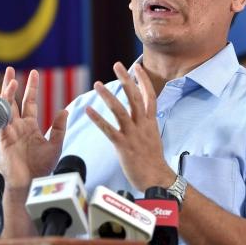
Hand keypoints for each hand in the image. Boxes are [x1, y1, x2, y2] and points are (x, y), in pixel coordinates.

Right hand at [0, 67, 67, 189]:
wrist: (30, 184)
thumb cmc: (42, 168)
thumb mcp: (56, 144)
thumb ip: (59, 128)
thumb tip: (65, 110)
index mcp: (31, 126)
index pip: (30, 102)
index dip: (32, 88)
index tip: (34, 73)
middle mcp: (19, 126)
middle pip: (14, 100)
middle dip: (12, 84)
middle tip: (10, 69)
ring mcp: (10, 132)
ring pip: (5, 107)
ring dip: (6, 93)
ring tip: (10, 79)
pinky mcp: (3, 139)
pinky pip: (1, 120)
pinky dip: (2, 108)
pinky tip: (4, 97)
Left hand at [85, 62, 174, 190]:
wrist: (157, 179)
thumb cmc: (153, 160)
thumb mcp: (153, 136)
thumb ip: (146, 123)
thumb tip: (142, 115)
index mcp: (150, 122)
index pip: (149, 96)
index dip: (143, 80)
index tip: (137, 66)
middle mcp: (143, 125)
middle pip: (135, 97)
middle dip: (126, 79)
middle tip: (117, 64)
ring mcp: (133, 134)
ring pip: (120, 110)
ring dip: (108, 96)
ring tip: (96, 84)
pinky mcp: (123, 146)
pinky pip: (109, 130)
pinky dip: (98, 119)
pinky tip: (88, 110)